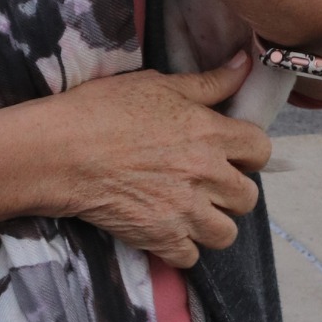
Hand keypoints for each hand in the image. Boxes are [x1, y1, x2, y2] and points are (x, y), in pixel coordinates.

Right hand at [46, 55, 271, 267]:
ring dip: (212, 223)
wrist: (61, 151)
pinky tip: (166, 229)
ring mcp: (185, 211)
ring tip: (189, 210)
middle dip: (231, 190)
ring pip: (226, 233)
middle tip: (205, 182)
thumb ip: (208, 82)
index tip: (230, 152)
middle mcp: (205, 174)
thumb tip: (245, 64)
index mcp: (209, 133)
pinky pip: (191, 258)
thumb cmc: (104, 109)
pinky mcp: (161, 239)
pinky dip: (181, 248)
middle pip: (248, 197)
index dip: (248, 151)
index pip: (261, 150)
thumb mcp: (158, 84)